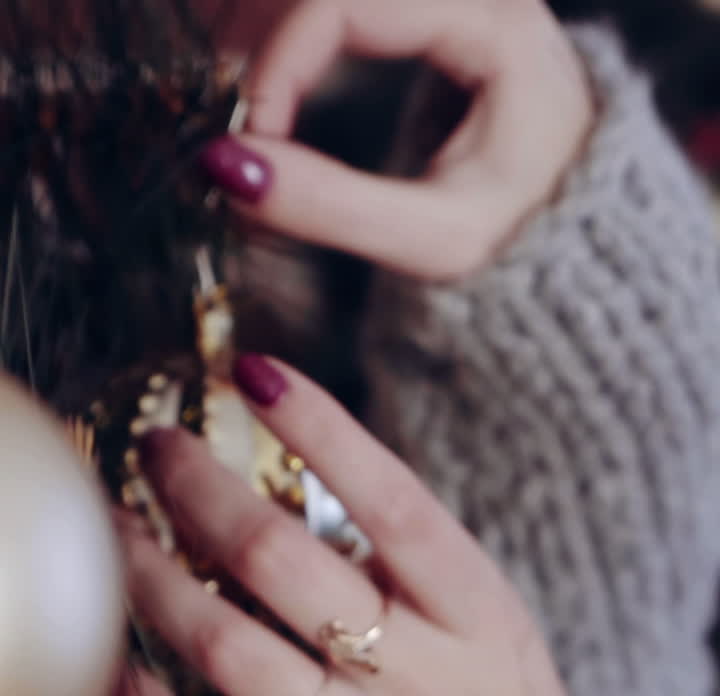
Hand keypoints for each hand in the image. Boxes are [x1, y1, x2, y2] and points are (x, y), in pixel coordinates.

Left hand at [116, 357, 577, 695]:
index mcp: (477, 613)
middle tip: (156, 451)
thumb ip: (412, 563)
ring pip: (230, 651)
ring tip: (120, 539)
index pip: (393, 500)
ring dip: (154, 585)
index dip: (322, 428)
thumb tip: (307, 476)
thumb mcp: (491, 625)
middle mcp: (422, 677)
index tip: (254, 371)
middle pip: (283, 564)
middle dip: (202, 493)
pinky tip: (118, 666)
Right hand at [202, 0, 593, 279]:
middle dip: (258, 25)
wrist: (582, 239)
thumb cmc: (526, 239)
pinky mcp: (437, 14)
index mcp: (494, 21)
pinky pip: (350, 3)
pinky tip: (267, 78)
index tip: (254, 139)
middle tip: (218, 91)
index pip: (345, 0)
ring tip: (230, 81)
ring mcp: (455, 0)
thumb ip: (334, 206)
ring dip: (267, 21)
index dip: (279, 63)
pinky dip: (297, 31)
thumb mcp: (434, 239)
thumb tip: (227, 168)